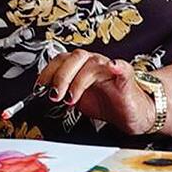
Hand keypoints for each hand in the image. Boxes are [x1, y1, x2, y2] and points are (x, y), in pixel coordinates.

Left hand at [37, 51, 156, 135]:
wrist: (132, 114)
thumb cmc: (106, 103)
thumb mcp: (77, 99)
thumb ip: (61, 92)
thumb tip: (41, 92)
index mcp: (80, 66)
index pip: (60, 60)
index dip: (48, 71)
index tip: (39, 87)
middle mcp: (94, 63)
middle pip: (73, 58)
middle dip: (60, 77)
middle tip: (55, 95)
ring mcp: (110, 68)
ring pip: (91, 63)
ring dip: (78, 80)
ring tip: (72, 98)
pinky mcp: (126, 77)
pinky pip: (123, 67)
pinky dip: (117, 65)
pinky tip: (113, 66)